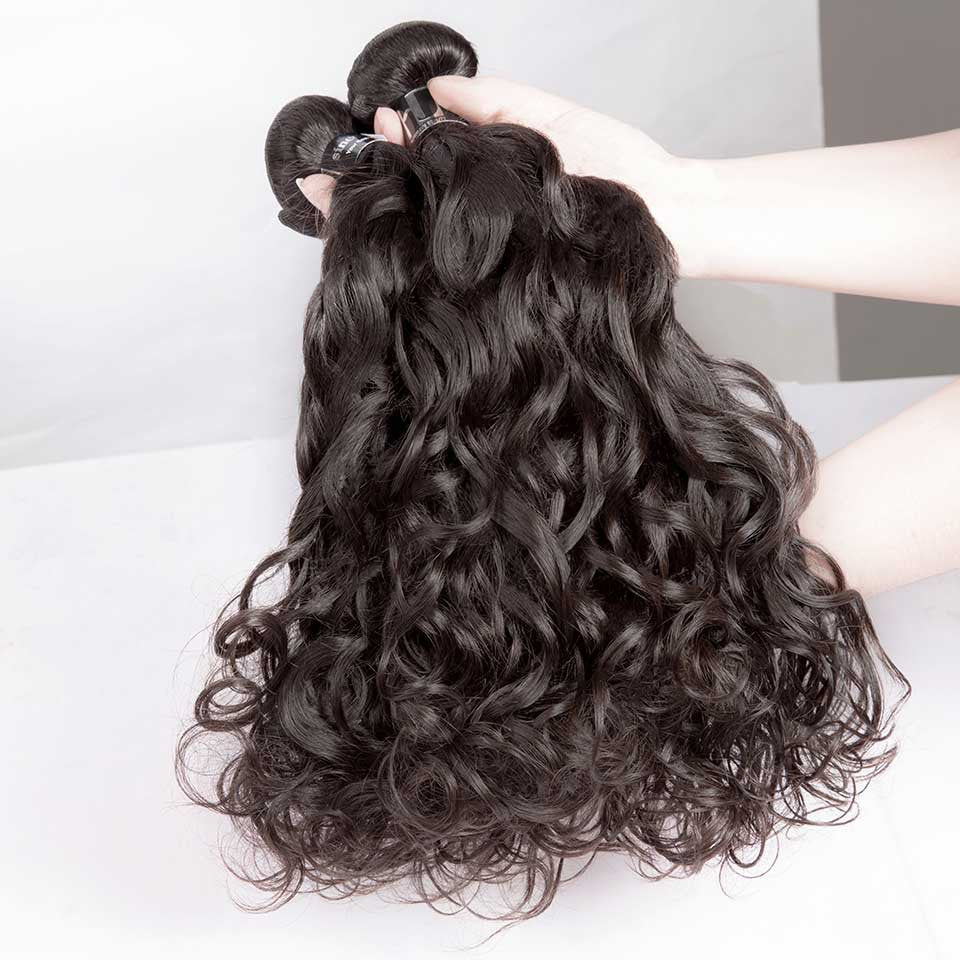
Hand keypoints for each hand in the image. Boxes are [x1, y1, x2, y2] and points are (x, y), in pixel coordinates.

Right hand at [298, 76, 701, 274]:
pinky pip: (453, 270)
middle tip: (336, 180)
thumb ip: (490, 105)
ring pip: (422, 240)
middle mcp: (481, 222)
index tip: (354, 149)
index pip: (417, 170)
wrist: (669, 218)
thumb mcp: (544, 123)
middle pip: (409, 208)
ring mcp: (491, 253)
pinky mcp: (505, 281)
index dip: (378, 161)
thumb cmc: (618, 174)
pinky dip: (419, 258)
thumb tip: (434, 90)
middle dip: (366, 192)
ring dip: (384, 220)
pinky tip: (392, 240)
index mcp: (485, 182)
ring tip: (353, 200)